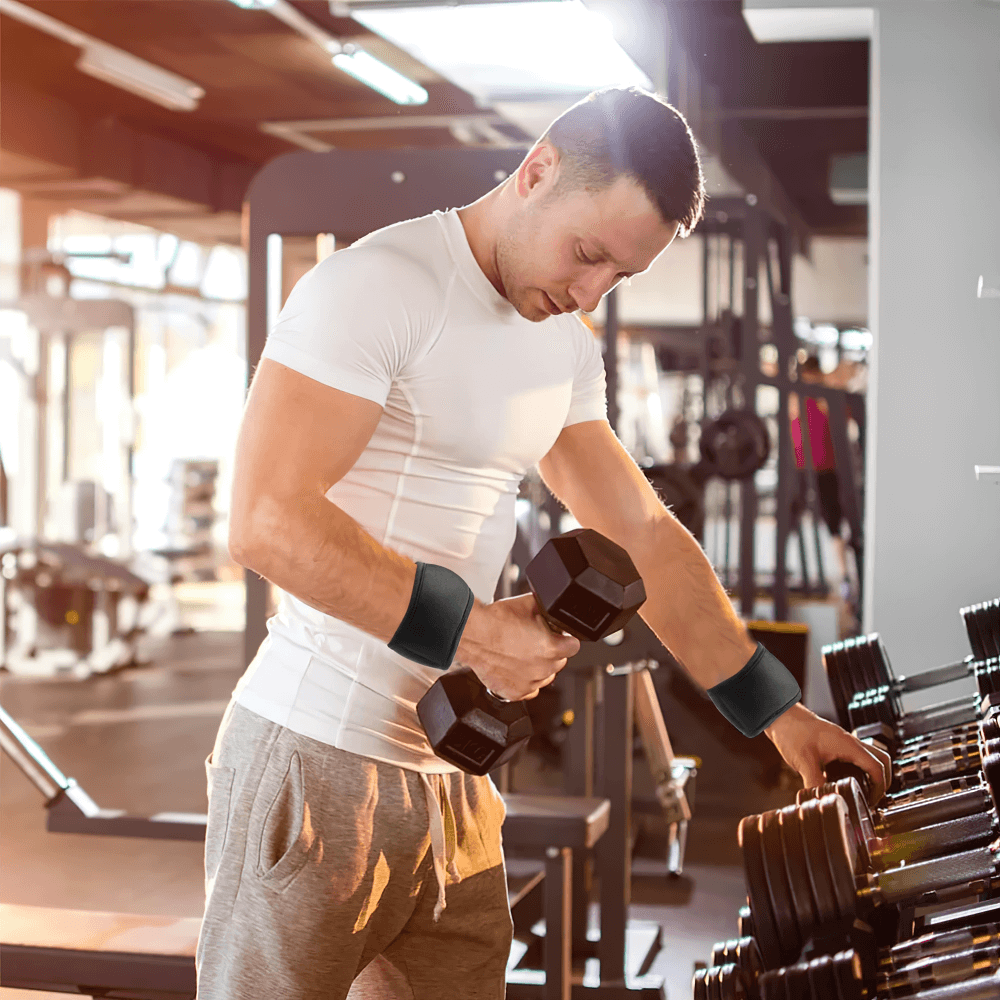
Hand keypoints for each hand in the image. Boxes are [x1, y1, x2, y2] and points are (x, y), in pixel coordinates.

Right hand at [457, 594, 579, 701]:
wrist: (472, 634)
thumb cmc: (496, 620)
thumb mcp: (528, 603)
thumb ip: (546, 610)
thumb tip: (552, 609)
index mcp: (551, 647)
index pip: (573, 646)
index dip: (565, 639)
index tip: (559, 637)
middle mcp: (543, 669)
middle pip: (559, 661)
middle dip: (551, 652)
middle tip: (534, 641)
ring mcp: (529, 683)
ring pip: (545, 676)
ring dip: (539, 667)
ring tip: (522, 654)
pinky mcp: (514, 692)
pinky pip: (529, 690)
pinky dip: (524, 680)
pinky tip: (515, 667)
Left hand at [764, 702, 892, 802]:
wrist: (781, 716)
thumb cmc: (792, 731)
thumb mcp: (803, 761)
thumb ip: (815, 783)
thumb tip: (821, 801)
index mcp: (848, 745)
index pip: (877, 767)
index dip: (879, 788)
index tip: (872, 801)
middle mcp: (849, 742)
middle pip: (881, 760)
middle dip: (883, 780)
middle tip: (874, 797)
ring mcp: (843, 741)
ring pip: (869, 757)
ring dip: (871, 773)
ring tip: (863, 792)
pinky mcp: (834, 743)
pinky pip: (855, 756)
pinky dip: (857, 768)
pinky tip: (844, 780)